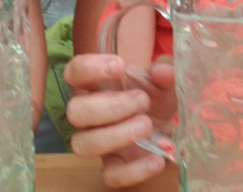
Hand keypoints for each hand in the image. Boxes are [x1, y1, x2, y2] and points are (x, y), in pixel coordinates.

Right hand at [64, 53, 175, 187]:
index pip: (74, 72)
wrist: (168, 122)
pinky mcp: (113, 167)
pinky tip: (157, 158)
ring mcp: (98, 142)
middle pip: (74, 111)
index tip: (121, 66)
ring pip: (82, 145)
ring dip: (116, 135)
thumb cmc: (155, 93)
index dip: (90, 68)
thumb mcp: (165, 76)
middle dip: (110, 106)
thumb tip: (161, 71)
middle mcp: (89, 114)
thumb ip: (166, 69)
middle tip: (142, 101)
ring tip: (147, 125)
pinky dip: (134, 170)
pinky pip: (110, 176)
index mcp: (95, 85)